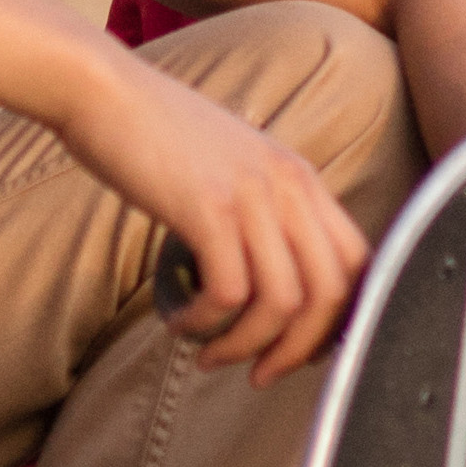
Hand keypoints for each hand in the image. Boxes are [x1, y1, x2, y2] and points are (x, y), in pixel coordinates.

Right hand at [63, 48, 370, 383]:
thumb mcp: (234, 168)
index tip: (302, 349)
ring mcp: (251, 196)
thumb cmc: (159, 137)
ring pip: (281, 302)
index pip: (359, 263)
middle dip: (298, 350)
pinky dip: (204, 323)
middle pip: (329, 294)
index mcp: (302, 178)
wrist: (106, 92)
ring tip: (210, 355)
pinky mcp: (207, 209)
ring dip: (245, 345)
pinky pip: (227, 294)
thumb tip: (271, 284)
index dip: (340, 319)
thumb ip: (262, 212)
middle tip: (260, 374)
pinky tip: (179, 322)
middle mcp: (290, 186)